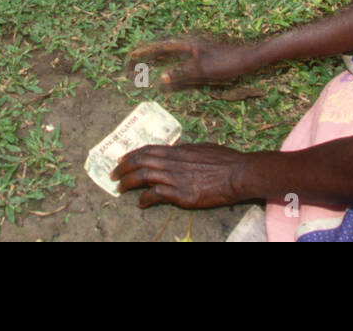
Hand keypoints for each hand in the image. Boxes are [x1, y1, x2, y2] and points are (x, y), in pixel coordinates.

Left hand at [111, 144, 250, 208]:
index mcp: (178, 150)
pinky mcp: (182, 194)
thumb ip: (187, 152)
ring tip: (120, 189)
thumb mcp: (203, 149)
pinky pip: (156, 194)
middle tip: (113, 175)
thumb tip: (179, 152)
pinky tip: (141, 203)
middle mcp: (173, 162)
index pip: (148, 149)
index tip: (122, 159)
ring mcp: (177, 177)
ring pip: (144, 177)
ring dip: (129, 183)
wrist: (238, 174)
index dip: (132, 154)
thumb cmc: (226, 160)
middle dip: (124, 168)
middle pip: (141, 161)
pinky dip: (145, 198)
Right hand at [127, 38, 255, 90]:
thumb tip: (159, 79)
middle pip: (161, 47)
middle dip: (145, 54)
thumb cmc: (228, 63)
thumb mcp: (203, 71)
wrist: (249, 56)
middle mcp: (188, 43)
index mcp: (186, 44)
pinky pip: (178, 56)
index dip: (142, 53)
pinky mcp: (201, 53)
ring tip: (142, 63)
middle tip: (130, 62)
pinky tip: (167, 66)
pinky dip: (167, 60)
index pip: (158, 47)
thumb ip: (181, 74)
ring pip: (169, 51)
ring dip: (155, 56)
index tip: (128, 59)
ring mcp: (194, 47)